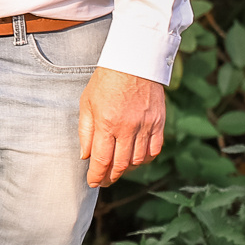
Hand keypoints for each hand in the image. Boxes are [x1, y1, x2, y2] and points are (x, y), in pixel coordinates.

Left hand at [78, 67, 165, 187]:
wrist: (134, 61)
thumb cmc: (105, 81)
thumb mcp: (87, 104)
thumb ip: (86, 132)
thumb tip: (86, 156)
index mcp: (107, 123)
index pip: (101, 160)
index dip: (96, 175)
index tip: (92, 182)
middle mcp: (128, 127)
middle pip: (121, 164)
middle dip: (110, 176)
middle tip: (104, 181)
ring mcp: (146, 125)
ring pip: (139, 159)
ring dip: (128, 169)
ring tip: (118, 170)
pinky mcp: (159, 121)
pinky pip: (155, 148)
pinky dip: (146, 158)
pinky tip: (138, 159)